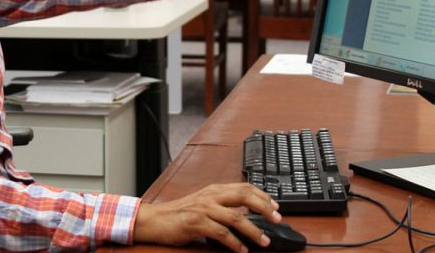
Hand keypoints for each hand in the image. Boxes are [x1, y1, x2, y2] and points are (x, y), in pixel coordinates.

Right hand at [132, 182, 280, 250]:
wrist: (156, 219)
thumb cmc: (180, 214)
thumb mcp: (204, 204)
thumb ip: (223, 206)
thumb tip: (247, 215)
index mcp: (214, 190)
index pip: (244, 187)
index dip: (263, 196)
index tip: (276, 207)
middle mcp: (211, 196)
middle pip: (244, 196)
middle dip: (264, 208)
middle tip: (277, 219)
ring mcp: (204, 208)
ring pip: (235, 217)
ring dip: (253, 230)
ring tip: (264, 241)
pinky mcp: (197, 223)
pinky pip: (221, 233)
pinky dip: (235, 243)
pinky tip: (242, 250)